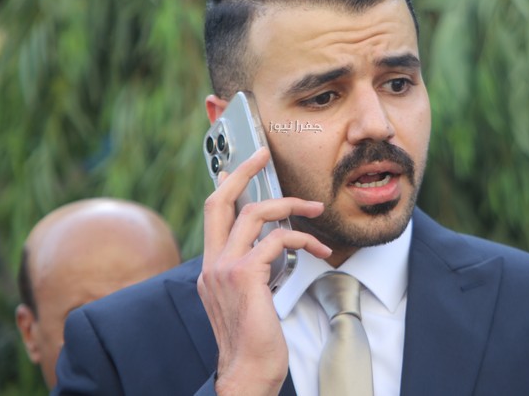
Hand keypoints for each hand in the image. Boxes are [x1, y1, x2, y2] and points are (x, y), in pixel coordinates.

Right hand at [197, 147, 330, 395]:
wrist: (246, 374)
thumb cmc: (253, 342)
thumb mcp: (247, 300)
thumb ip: (252, 271)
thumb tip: (271, 248)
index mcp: (211, 268)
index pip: (214, 214)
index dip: (228, 185)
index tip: (243, 165)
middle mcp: (212, 264)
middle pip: (220, 201)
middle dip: (242, 171)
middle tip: (263, 155)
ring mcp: (225, 268)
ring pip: (255, 214)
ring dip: (290, 205)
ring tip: (315, 210)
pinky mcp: (246, 275)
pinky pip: (278, 240)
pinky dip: (302, 239)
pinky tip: (317, 251)